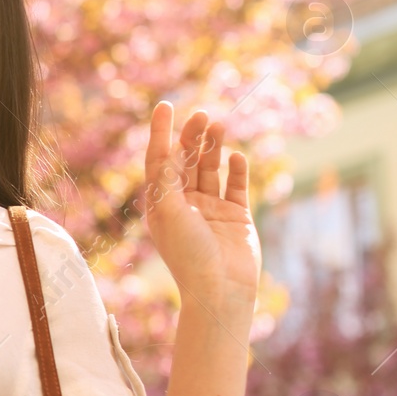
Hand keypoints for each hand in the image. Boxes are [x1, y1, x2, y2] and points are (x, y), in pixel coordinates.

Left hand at [142, 101, 261, 314]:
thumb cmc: (188, 254)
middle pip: (186, 161)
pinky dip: (237, 170)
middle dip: (192, 137)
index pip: (159, 161)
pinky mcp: (237, 216)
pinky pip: (237, 186)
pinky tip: (237, 156)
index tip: (165, 106)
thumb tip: (166, 148)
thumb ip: (167, 179)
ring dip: (214, 148)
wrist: (221, 289)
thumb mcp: (170, 212)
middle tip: (202, 115)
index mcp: (161, 205)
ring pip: (211, 170)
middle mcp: (184, 205)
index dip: (161, 133)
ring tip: (219, 125)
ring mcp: (212, 210)